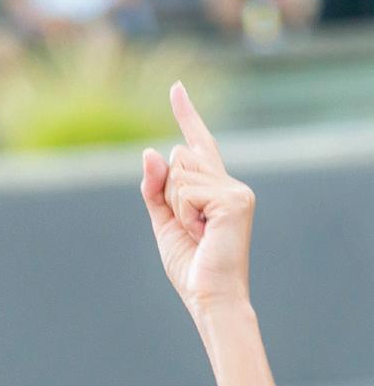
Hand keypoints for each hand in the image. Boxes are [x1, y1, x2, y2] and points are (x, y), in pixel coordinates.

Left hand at [141, 83, 253, 319]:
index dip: (186, 114)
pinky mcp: (234, 199)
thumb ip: (156, 191)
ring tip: (198, 234)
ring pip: (180, 173)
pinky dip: (184, 215)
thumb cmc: (192, 268)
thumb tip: (150, 152)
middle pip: (178, 157)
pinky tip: (202, 233)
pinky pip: (187, 191)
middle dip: (169, 194)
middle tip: (190, 229)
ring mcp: (235, 189)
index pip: (198, 144)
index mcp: (215, 188)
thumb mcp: (165, 225)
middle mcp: (230, 183)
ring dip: (177, 208)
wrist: (211, 298)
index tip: (175, 88)